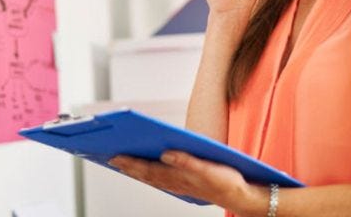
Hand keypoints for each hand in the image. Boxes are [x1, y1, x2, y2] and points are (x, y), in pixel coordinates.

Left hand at [108, 151, 264, 212]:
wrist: (240, 197)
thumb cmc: (226, 180)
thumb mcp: (209, 169)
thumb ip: (187, 161)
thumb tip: (166, 153)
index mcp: (179, 177)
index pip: (148, 168)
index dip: (130, 162)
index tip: (115, 156)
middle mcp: (175, 182)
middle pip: (145, 173)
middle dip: (127, 165)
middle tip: (110, 156)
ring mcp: (178, 185)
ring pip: (151, 178)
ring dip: (135, 170)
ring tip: (122, 162)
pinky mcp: (184, 185)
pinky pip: (160, 179)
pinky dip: (148, 174)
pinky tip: (144, 169)